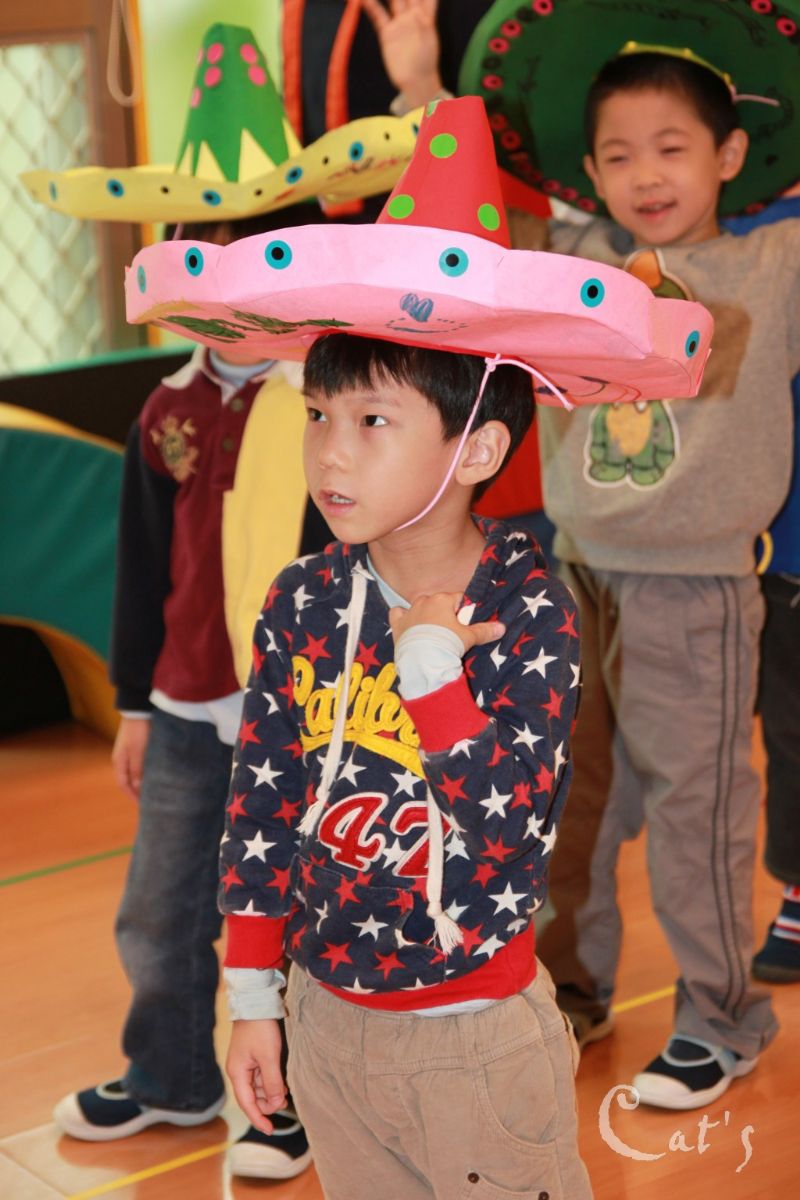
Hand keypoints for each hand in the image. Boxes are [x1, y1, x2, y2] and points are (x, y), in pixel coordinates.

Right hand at [111, 716, 150, 798]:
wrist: (139, 710)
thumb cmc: (138, 731)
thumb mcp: (138, 752)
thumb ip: (138, 770)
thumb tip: (138, 787)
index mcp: (119, 762)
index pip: (123, 784)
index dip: (132, 796)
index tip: (143, 805)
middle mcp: (122, 759)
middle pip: (128, 779)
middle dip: (137, 791)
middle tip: (150, 799)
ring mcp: (129, 752)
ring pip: (135, 772)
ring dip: (142, 781)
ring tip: (154, 789)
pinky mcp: (137, 746)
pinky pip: (140, 763)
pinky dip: (146, 771)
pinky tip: (155, 773)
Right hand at [227, 1019, 286, 1133]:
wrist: (255, 1003)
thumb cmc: (260, 1028)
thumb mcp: (269, 1057)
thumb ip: (272, 1082)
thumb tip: (276, 1104)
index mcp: (237, 1073)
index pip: (247, 1103)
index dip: (258, 1118)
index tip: (270, 1130)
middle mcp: (238, 1071)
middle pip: (252, 1097)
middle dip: (268, 1102)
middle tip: (285, 1100)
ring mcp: (245, 1064)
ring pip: (258, 1087)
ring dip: (270, 1091)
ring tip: (285, 1090)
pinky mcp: (252, 1056)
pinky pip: (260, 1076)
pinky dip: (270, 1081)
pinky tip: (281, 1082)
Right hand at [361, 0, 442, 106]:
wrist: (417, 83)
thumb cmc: (427, 62)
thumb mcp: (429, 35)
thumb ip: (423, 17)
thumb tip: (416, 10)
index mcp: (426, 14)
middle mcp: (412, 15)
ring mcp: (399, 23)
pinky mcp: (388, 34)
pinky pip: (378, 16)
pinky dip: (371, 6)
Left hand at [389, 592, 504, 653]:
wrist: (422, 662)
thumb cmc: (447, 644)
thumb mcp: (468, 638)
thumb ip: (484, 630)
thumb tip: (502, 627)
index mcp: (442, 599)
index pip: (458, 598)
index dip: (462, 611)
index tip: (464, 623)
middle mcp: (424, 600)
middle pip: (438, 603)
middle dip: (444, 614)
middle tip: (449, 632)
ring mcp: (409, 611)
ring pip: (419, 607)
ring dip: (425, 615)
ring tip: (431, 633)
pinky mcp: (397, 623)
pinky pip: (398, 613)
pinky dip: (403, 618)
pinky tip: (408, 625)